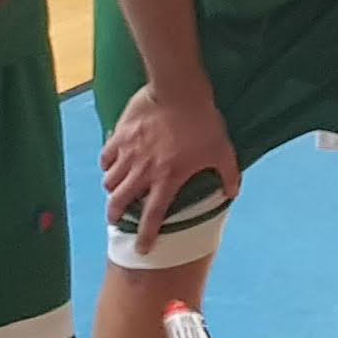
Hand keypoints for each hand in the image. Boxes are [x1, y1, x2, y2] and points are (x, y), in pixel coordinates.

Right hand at [102, 81, 238, 252]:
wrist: (179, 89)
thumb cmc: (203, 121)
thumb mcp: (223, 150)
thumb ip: (228, 175)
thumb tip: (232, 193)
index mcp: (167, 179)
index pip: (152, 216)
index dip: (145, 236)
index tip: (141, 248)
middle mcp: (143, 171)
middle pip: (119, 203)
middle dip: (116, 216)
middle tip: (117, 219)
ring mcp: (128, 153)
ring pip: (110, 182)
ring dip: (113, 190)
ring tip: (117, 190)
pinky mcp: (119, 136)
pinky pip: (105, 158)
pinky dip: (107, 165)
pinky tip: (112, 165)